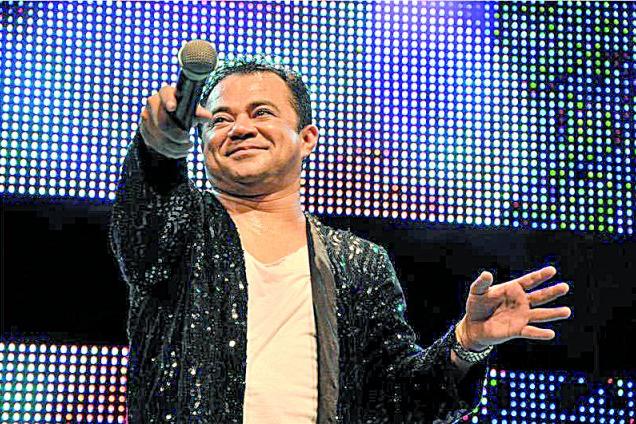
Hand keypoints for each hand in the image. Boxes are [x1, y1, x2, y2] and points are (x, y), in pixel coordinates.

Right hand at [139, 85, 213, 158]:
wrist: (169, 117)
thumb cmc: (184, 111)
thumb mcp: (192, 110)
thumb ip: (199, 113)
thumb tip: (208, 117)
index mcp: (165, 92)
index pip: (165, 94)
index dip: (168, 100)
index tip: (172, 107)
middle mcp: (152, 102)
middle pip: (162, 124)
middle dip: (178, 136)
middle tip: (189, 141)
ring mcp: (145, 116)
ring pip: (159, 138)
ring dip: (176, 147)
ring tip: (188, 148)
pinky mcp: (144, 130)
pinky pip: (156, 145)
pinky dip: (170, 152)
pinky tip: (181, 152)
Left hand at [456, 266, 570, 350]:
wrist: (473, 325)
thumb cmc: (477, 305)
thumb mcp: (477, 292)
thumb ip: (482, 283)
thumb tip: (486, 273)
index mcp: (513, 289)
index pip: (529, 281)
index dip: (540, 276)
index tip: (552, 270)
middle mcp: (521, 302)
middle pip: (540, 296)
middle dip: (552, 292)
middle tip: (565, 287)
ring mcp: (521, 316)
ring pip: (541, 314)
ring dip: (553, 313)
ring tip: (567, 311)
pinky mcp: (518, 330)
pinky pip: (531, 332)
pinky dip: (540, 333)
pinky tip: (550, 333)